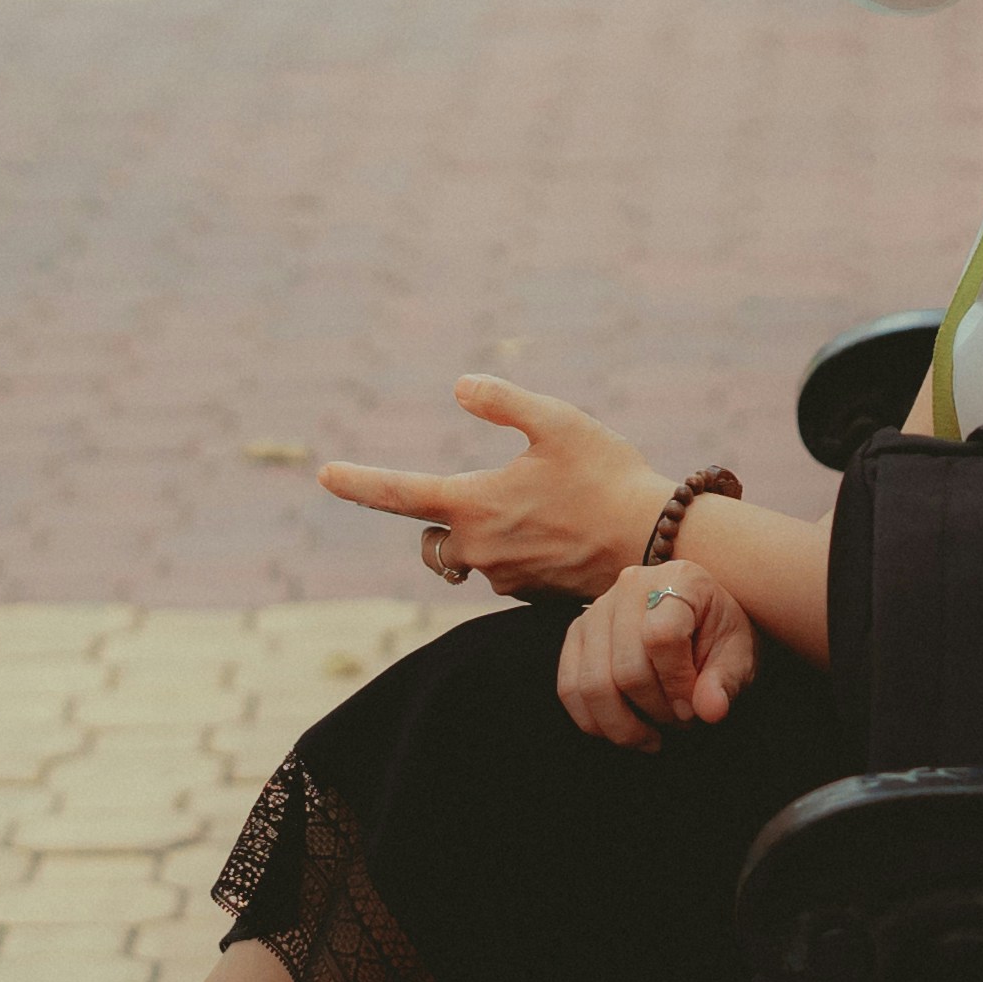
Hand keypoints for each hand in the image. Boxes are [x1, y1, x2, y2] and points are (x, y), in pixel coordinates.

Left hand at [322, 377, 663, 601]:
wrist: (659, 544)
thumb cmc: (608, 476)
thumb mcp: (557, 421)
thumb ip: (503, 401)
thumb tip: (460, 385)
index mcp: (474, 504)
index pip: (398, 494)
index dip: (358, 482)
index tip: (323, 474)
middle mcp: (480, 549)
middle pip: (431, 540)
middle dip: (434, 522)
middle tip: (467, 497)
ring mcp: (505, 578)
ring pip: (470, 557)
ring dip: (482, 535)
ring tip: (535, 511)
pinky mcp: (532, 596)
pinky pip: (505, 572)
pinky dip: (516, 552)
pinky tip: (557, 534)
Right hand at [558, 562, 754, 748]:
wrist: (699, 619)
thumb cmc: (720, 636)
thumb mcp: (739, 656)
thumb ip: (726, 682)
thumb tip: (710, 711)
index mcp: (680, 580)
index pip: (662, 636)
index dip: (678, 684)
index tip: (694, 708)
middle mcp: (631, 585)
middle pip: (626, 667)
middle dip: (655, 710)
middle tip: (680, 722)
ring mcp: (597, 609)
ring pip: (593, 684)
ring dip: (624, 724)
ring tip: (654, 734)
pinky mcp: (577, 634)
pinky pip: (569, 688)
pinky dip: (594, 721)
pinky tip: (624, 730)